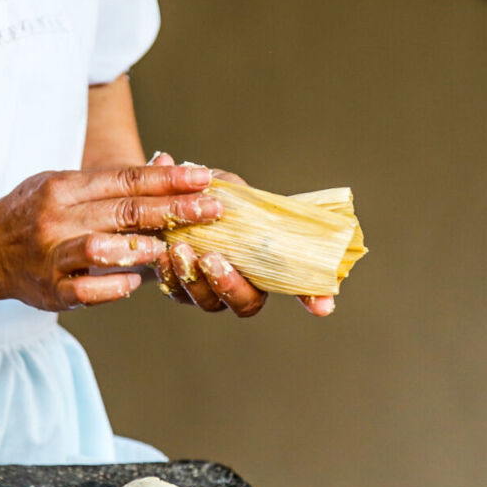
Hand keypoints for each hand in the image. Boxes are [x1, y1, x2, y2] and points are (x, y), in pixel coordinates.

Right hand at [0, 165, 221, 310]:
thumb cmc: (36, 212)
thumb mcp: (65, 185)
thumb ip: (111, 182)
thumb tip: (167, 164)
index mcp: (64, 187)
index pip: (124, 179)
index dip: (167, 179)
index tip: (203, 178)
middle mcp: (57, 217)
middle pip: (123, 211)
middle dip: (173, 210)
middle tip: (212, 210)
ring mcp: (52, 254)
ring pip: (101, 248)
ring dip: (141, 248)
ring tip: (172, 248)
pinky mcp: (50, 290)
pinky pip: (85, 291)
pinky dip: (113, 286)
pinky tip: (136, 281)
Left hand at [150, 152, 335, 317]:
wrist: (164, 208)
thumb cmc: (206, 200)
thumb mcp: (225, 189)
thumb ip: (231, 190)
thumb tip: (216, 179)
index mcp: (266, 262)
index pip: (299, 286)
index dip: (314, 298)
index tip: (324, 307)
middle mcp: (243, 284)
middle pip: (246, 304)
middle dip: (229, 284)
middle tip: (213, 259)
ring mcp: (211, 292)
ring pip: (208, 301)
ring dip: (195, 279)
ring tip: (180, 248)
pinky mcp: (181, 291)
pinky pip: (177, 292)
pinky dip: (170, 274)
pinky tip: (163, 253)